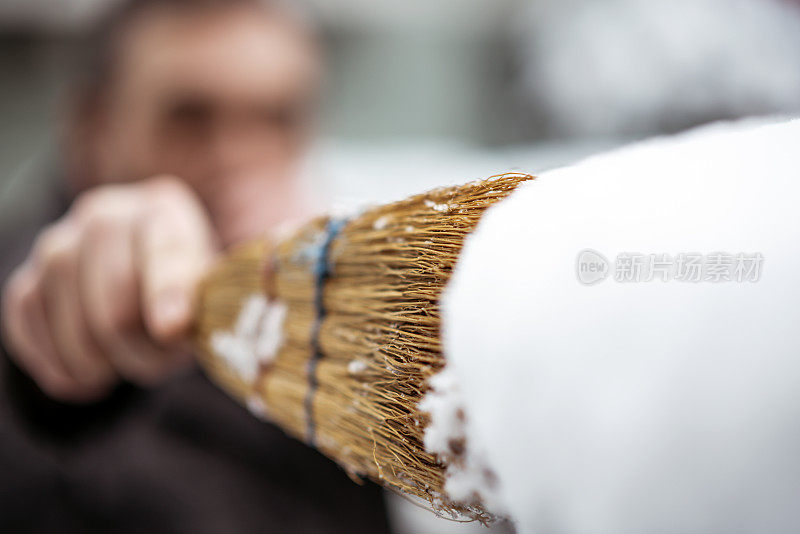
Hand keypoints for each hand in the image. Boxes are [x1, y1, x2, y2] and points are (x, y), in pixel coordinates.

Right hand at [1, 176, 216, 401]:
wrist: (143, 272)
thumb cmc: (191, 286)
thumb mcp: (219, 285)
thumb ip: (222, 296)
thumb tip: (198, 322)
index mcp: (166, 211)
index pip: (165, 251)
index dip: (167, 291)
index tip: (172, 329)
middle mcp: (107, 216)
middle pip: (115, 303)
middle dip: (143, 350)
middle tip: (163, 361)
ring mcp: (59, 245)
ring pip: (71, 322)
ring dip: (103, 363)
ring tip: (128, 363)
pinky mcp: (29, 280)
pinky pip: (29, 328)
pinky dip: (61, 367)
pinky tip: (89, 377)